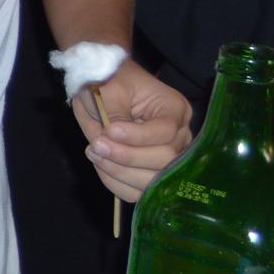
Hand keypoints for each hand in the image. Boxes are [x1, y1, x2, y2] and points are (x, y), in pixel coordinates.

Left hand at [72, 58, 192, 201]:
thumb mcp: (109, 92)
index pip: (164, 133)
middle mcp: (179, 135)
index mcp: (174, 109)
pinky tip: (100, 164)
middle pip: (165, 160)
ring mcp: (167, 157)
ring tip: (95, 152)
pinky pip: (138, 191)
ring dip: (118, 172)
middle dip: (126, 157)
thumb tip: (112, 143)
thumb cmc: (108, 81)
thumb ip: (115, 118)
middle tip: (96, 146)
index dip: (136, 137)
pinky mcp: (149, 172)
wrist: (99, 85)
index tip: (109, 131)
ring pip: (152, 181)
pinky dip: (115, 183)